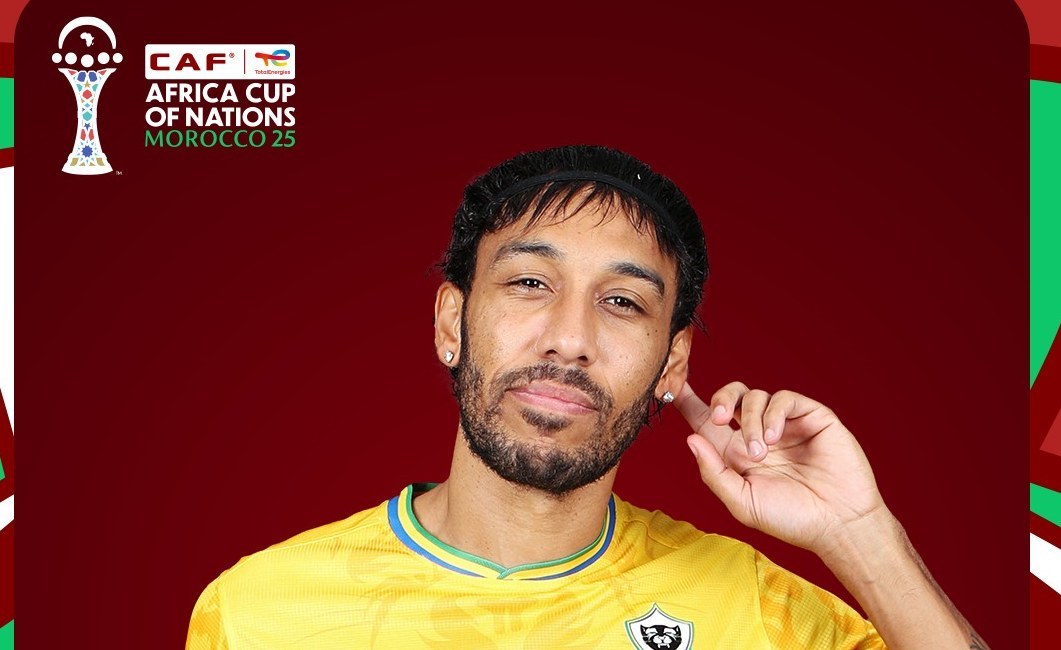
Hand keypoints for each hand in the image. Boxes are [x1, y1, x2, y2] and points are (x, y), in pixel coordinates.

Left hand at [675, 381, 886, 556]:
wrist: (837, 523)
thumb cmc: (790, 519)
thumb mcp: (741, 501)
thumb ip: (713, 472)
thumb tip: (690, 439)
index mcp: (736, 453)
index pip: (706, 419)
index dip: (688, 400)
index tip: (670, 387)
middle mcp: (757, 433)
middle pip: (729, 396)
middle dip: (719, 399)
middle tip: (719, 420)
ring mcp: (785, 424)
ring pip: (755, 396)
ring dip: (750, 420)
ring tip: (762, 452)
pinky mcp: (811, 417)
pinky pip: (785, 399)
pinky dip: (774, 413)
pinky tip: (775, 437)